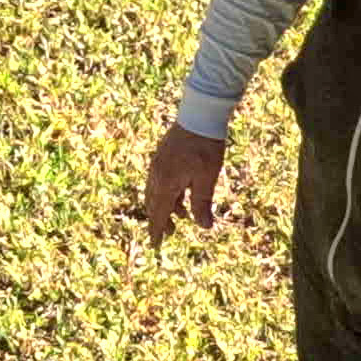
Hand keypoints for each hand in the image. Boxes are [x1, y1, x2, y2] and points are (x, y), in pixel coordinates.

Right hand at [135, 124, 227, 238]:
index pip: (158, 214)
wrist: (200, 115)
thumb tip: (203, 226)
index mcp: (165, 183)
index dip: (157, 231)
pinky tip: (180, 191)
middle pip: (153, 204)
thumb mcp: (207, 179)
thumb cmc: (205, 147)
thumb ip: (202, 204)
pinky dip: (167, 192)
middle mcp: (157, 175)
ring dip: (165, 206)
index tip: (156, 246)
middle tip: (171, 233)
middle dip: (161, 220)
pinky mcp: (162, 156)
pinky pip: (159, 180)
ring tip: (181, 213)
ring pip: (156, 192)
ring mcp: (158, 164)